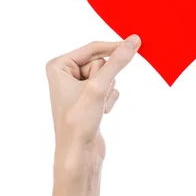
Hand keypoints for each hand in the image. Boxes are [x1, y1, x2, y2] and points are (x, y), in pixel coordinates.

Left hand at [45, 34, 140, 176]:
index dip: (114, 48)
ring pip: (107, 76)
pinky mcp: (89, 98)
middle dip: (105, 78)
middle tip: (94, 96)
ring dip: (108, 91)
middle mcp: (65, 73)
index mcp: (58, 65)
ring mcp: (77, 86)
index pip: (93, 48)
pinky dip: (109, 100)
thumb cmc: (79, 121)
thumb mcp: (99, 87)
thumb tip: (133, 41)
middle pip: (101, 62)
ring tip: (96, 107)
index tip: (137, 41)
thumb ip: (117, 62)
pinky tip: (100, 113)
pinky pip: (109, 88)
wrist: (78, 154)